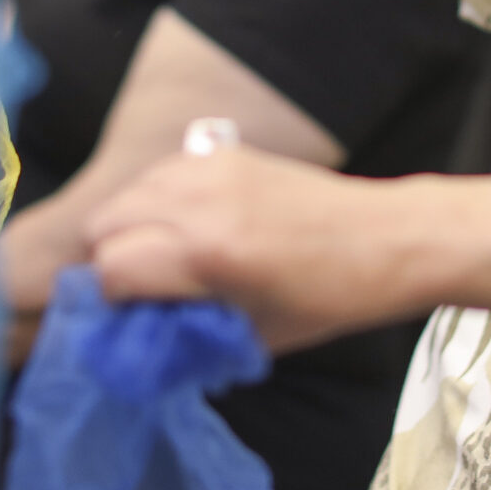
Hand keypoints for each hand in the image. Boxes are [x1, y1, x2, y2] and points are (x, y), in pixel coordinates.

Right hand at [86, 147, 419, 352]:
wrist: (386, 237)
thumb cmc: (328, 298)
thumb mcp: (254, 335)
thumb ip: (186, 331)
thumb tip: (135, 337)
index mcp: (209, 252)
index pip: (111, 268)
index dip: (112, 299)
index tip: (133, 315)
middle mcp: (200, 201)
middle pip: (104, 224)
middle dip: (112, 260)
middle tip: (143, 288)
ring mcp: (210, 168)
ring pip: (126, 194)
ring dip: (128, 227)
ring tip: (163, 256)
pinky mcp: (224, 152)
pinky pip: (159, 174)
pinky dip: (156, 199)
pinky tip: (185, 224)